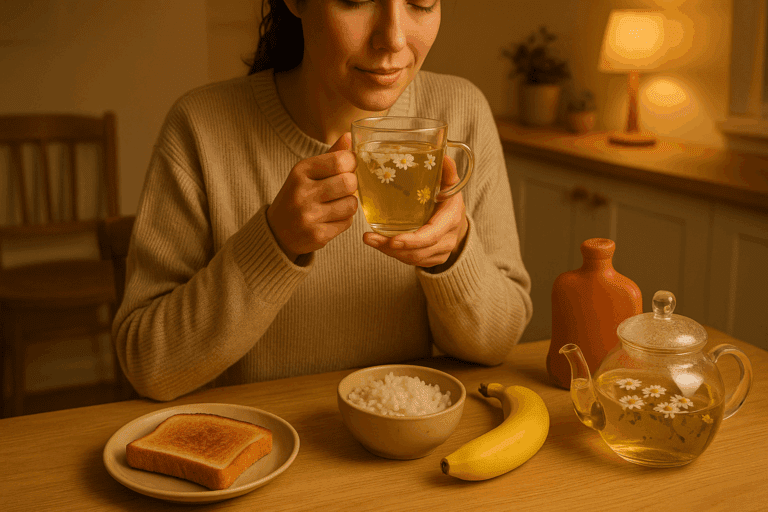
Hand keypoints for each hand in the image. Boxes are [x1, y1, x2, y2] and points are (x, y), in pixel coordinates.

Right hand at [266, 133, 357, 260]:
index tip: (348, 167)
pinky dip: (344, 220)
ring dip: (349, 204)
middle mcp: (302, 193)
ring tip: (336, 204)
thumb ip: (330, 155)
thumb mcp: (307, 173)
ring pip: (352, 204)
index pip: (340, 160)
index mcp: (300, 171)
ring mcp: (309, 216)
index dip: (352, 163)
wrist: (277, 231)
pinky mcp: (317, 235)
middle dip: (352, 185)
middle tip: (344, 188)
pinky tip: (331, 218)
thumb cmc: (297, 196)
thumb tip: (350, 136)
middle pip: (349, 183)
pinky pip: (347, 223)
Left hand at [363, 155, 468, 267]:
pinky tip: (379, 244)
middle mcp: (447, 239)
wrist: (458, 222)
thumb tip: (443, 156)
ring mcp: (440, 252)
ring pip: (412, 258)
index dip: (413, 240)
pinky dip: (394, 254)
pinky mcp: (431, 259)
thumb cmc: (449, 200)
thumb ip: (447, 172)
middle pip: (418, 251)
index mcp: (451, 219)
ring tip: (370, 239)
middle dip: (392, 248)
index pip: (431, 235)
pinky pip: (411, 261)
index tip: (393, 240)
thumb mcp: (450, 184)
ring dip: (389, 251)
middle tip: (370, 238)